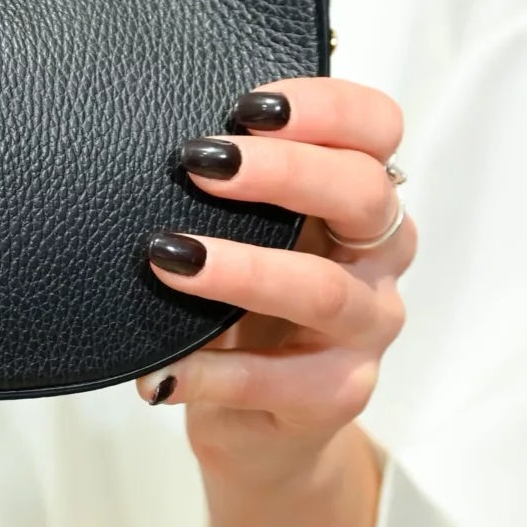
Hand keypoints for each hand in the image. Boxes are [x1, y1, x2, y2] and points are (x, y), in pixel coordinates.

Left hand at [136, 76, 413, 526]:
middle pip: (363, 194)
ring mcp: (366, 328)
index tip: (247, 105)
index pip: (378, 127)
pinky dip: (214, 372)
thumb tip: (147, 135)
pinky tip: (162, 370)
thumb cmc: (244, 302)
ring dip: (244, 269)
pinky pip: (278, 381)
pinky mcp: (338, 395)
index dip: (326, 107)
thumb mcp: (244, 233)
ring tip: (170, 257)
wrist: (258, 420)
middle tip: (199, 162)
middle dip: (283, 171)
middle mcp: (379, 255)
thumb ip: (227, 186)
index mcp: (361, 194)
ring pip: (324, 289)